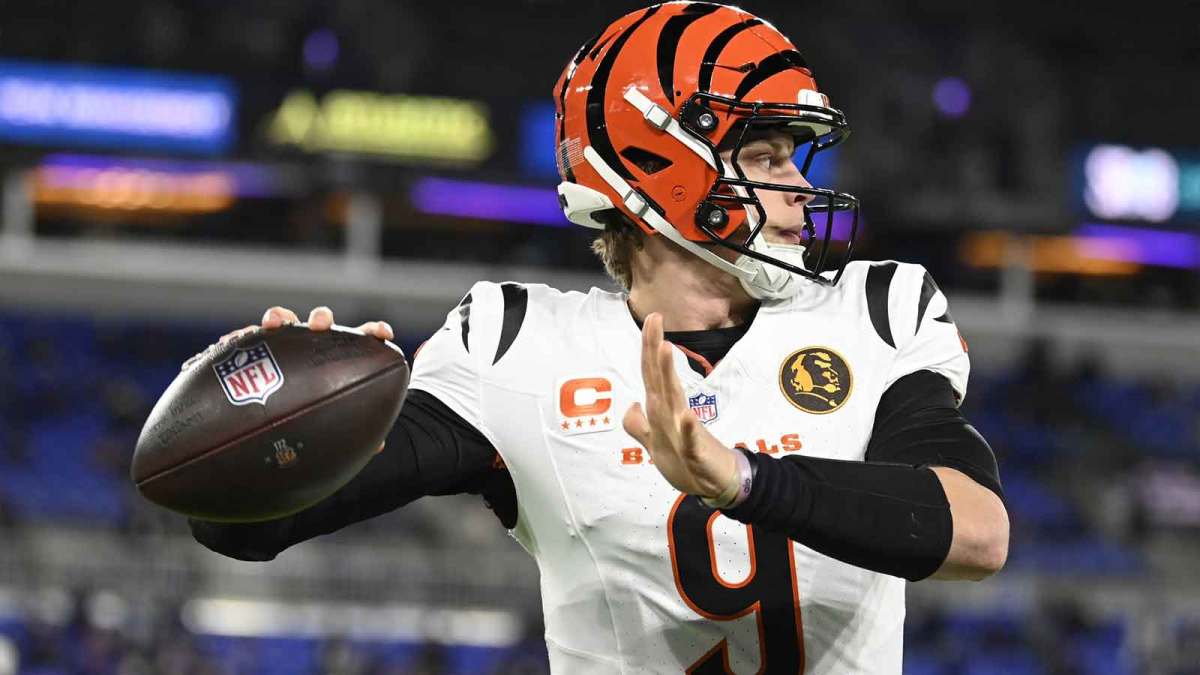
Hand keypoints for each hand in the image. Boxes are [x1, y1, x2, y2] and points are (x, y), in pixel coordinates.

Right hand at [212, 306, 394, 454]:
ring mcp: (284, 345)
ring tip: (270, 324)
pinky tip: (229, 342)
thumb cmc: (316, 421)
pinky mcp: (254, 351)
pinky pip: (246, 340)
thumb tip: (379, 446)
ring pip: (283, 321)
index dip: (374, 332)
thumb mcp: (337, 429)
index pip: (362, 339)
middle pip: (320, 322)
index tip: (383, 333)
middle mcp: (312, 346)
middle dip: (321, 318)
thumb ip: (357, 434)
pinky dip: (238, 337)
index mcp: (338, 359)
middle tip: (319, 325)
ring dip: (278, 317)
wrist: (275, 422)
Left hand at [622, 313, 737, 500]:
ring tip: (667, 349)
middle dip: (656, 349)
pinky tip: (686, 415)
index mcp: (663, 411)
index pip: (652, 374)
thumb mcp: (654, 444)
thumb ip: (639, 425)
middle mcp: (674, 414)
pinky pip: (690, 440)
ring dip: (669, 376)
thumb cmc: (687, 461)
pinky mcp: (696, 452)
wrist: (718, 484)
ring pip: (673, 401)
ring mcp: (686, 432)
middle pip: (661, 378)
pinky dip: (688, 428)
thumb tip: (633, 404)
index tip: (651, 319)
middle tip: (656, 319)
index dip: (648, 348)